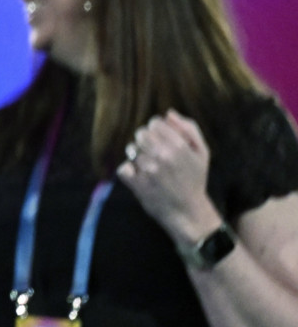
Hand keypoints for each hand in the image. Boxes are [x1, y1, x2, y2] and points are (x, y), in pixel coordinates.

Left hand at [118, 112, 221, 243]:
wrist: (188, 212)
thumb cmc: (194, 180)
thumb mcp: (202, 153)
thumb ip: (189, 129)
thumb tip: (169, 113)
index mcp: (179, 146)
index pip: (155, 123)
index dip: (157, 131)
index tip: (163, 142)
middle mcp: (163, 155)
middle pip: (141, 133)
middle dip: (147, 142)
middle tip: (155, 155)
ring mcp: (148, 170)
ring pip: (131, 149)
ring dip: (138, 157)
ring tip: (151, 168)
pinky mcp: (137, 183)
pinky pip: (123, 168)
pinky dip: (129, 172)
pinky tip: (141, 178)